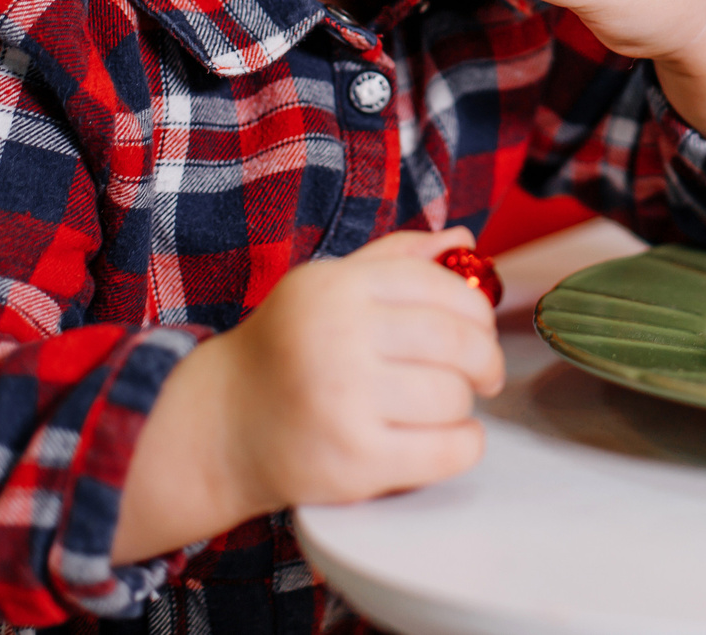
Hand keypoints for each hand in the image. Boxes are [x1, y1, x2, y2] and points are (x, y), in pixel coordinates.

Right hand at [112, 226, 500, 560]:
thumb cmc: (287, 351)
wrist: (220, 426)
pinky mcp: (353, 463)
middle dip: (485, 359)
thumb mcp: (329, 286)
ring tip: (444, 406)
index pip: (444, 287)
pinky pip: (447, 452)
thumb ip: (397, 259)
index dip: (479, 311)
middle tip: (483, 372)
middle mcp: (338, 340)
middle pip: (458, 343)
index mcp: (337, 289)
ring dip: (463, 404)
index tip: (481, 330)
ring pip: (454, 397)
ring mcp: (344, 404)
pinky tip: (446, 438)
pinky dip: (464, 445)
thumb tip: (462, 242)